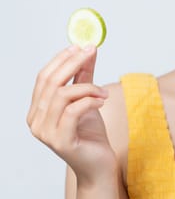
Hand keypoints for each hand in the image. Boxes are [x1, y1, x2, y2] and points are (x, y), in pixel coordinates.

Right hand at [27, 45, 116, 186]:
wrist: (98, 164)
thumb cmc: (90, 134)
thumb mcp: (87, 99)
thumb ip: (85, 76)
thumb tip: (88, 50)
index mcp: (38, 110)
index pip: (44, 77)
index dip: (61, 59)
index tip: (80, 45)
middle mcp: (36, 121)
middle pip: (51, 82)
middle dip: (73, 63)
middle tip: (91, 51)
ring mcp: (45, 132)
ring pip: (62, 95)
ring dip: (87, 87)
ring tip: (104, 91)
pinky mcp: (60, 141)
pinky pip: (73, 111)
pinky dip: (90, 100)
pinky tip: (102, 100)